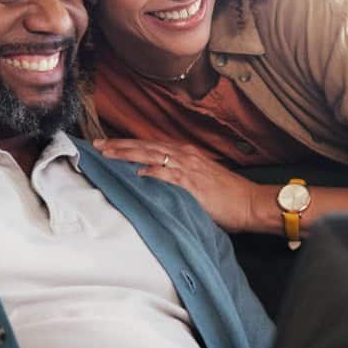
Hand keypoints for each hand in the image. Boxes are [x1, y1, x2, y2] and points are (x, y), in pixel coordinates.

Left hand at [93, 138, 268, 232]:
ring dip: (128, 153)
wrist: (250, 202)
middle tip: (97, 144)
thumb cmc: (227, 195)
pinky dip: (152, 171)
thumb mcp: (199, 181)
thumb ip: (177, 179)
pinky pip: (168, 174)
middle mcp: (184, 156)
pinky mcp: (193, 182)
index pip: (150, 145)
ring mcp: (188, 168)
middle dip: (120, 145)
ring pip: (152, 155)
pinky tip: (136, 172)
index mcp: (185, 154)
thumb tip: (155, 181)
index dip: (128, 144)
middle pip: (145, 146)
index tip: (108, 145)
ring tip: (107, 153)